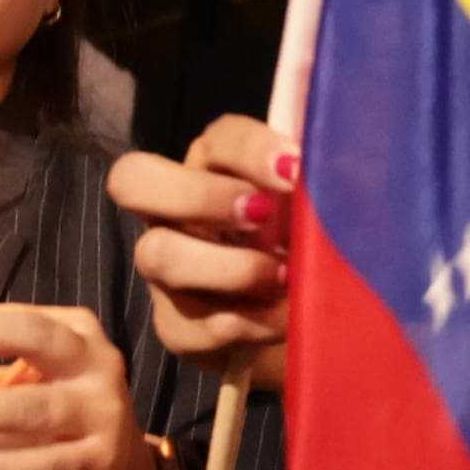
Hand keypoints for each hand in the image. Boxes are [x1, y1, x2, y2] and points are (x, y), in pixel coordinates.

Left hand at [0, 303, 167, 469]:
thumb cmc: (61, 416)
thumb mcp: (35, 382)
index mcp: (79, 334)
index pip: (22, 317)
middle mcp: (98, 364)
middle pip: (38, 339)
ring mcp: (105, 412)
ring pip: (36, 407)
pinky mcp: (102, 461)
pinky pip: (45, 462)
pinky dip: (0, 466)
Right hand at [109, 117, 294, 389]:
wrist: (305, 326)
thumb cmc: (308, 251)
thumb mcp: (316, 212)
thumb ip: (320, 182)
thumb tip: (335, 162)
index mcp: (214, 171)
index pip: (215, 140)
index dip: (250, 149)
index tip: (296, 169)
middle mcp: (175, 215)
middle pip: (134, 179)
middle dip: (200, 194)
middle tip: (261, 215)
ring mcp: (166, 274)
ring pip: (158, 255)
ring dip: (228, 265)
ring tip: (283, 276)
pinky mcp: (177, 329)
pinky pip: (193, 325)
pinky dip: (247, 322)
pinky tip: (285, 320)